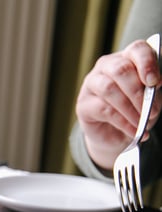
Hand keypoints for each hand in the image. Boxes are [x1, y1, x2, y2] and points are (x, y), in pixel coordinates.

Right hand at [76, 38, 161, 169]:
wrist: (115, 134)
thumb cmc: (135, 110)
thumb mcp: (150, 98)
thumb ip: (152, 90)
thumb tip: (153, 89)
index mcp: (127, 58)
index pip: (136, 50)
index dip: (147, 63)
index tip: (155, 82)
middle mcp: (106, 67)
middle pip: (120, 69)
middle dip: (138, 91)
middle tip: (152, 110)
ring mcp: (91, 84)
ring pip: (109, 88)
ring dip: (130, 108)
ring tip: (142, 122)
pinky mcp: (83, 104)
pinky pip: (104, 110)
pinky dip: (123, 122)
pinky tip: (134, 131)